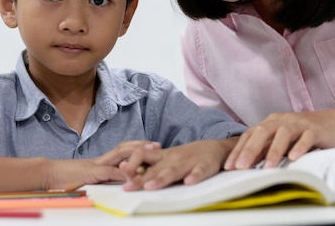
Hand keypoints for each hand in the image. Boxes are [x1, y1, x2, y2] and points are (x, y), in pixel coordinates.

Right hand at [45, 140, 160, 190]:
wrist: (47, 175)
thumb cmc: (66, 179)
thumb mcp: (89, 179)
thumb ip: (102, 178)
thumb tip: (117, 182)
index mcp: (101, 161)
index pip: (123, 149)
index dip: (138, 146)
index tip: (152, 146)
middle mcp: (101, 159)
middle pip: (125, 147)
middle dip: (142, 145)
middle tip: (158, 146)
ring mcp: (96, 164)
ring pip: (120, 155)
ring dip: (136, 153)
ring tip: (151, 153)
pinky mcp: (91, 173)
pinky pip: (109, 171)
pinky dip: (121, 174)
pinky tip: (132, 176)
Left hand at [119, 137, 237, 190]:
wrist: (214, 148)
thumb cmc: (186, 156)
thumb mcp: (166, 159)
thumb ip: (149, 167)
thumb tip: (125, 174)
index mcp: (162, 156)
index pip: (142, 155)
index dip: (132, 164)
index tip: (121, 174)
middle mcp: (173, 158)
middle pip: (155, 168)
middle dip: (141, 178)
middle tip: (128, 187)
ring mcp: (188, 162)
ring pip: (174, 170)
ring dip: (162, 178)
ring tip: (151, 186)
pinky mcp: (205, 166)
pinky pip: (199, 171)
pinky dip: (194, 176)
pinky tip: (189, 182)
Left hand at [224, 109, 334, 169]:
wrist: (334, 124)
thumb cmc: (304, 134)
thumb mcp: (282, 141)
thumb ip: (265, 149)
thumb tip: (244, 165)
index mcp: (271, 123)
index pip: (250, 135)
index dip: (238, 150)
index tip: (228, 166)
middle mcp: (282, 120)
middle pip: (262, 132)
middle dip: (250, 150)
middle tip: (240, 167)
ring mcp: (299, 123)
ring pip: (283, 134)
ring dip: (274, 151)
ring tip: (266, 168)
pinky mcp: (315, 129)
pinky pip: (306, 137)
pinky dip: (300, 146)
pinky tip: (293, 157)